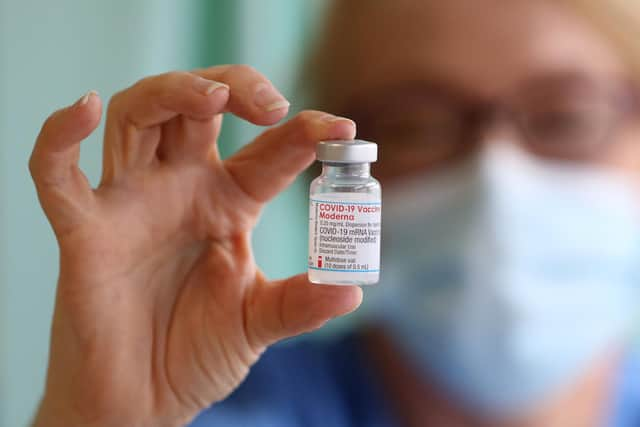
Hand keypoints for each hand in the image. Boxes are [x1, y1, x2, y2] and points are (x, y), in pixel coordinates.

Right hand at [30, 66, 361, 426]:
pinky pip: (57, 176)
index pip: (268, 151)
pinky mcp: (85, 232)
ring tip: (213, 97)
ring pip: (137, 116)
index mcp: (228, 203)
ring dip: (172, 92)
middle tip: (272, 104)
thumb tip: (351, 289)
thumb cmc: (197, 353)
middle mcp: (181, 190)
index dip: (304, 133)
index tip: (343, 129)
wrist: (144, 400)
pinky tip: (80, 109)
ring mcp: (131, 203)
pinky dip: (58, 139)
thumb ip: (300, 304)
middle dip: (234, 88)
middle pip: (197, 108)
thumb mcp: (258, 322)